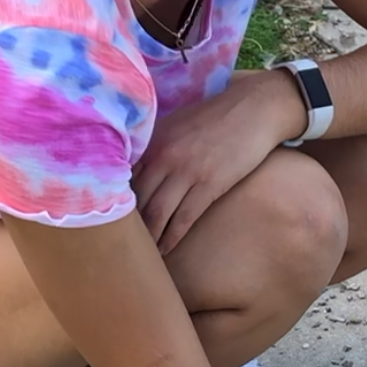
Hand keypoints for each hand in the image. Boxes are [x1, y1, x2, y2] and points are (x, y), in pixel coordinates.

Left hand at [133, 70, 302, 253]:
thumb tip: (138, 172)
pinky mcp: (210, 183)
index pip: (124, 180)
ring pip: (157, 213)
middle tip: (121, 247)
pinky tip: (166, 251)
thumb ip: (156, 147)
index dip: (117, 206)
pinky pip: (184, 218)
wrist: (255, 109)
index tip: (112, 224)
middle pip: (137, 200)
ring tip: (143, 258)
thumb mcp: (177, 124)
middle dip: (128, 228)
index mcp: (153, 141)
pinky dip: (172, 238)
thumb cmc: (217, 117)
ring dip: (149, 239)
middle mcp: (164, 156)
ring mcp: (187, 171)